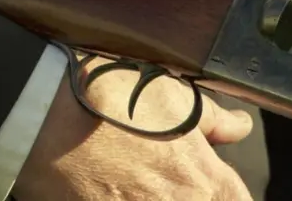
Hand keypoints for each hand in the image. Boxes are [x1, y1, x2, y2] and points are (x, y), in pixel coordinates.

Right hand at [11, 57, 253, 200]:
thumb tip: (241, 126)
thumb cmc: (118, 99)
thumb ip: (217, 121)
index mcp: (205, 181)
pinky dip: (133, 195)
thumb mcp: (178, 99)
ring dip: (157, 192)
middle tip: (168, 173)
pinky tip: (122, 183)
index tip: (216, 185)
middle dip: (196, 192)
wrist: (50, 115)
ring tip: (143, 176)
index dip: (228, 192)